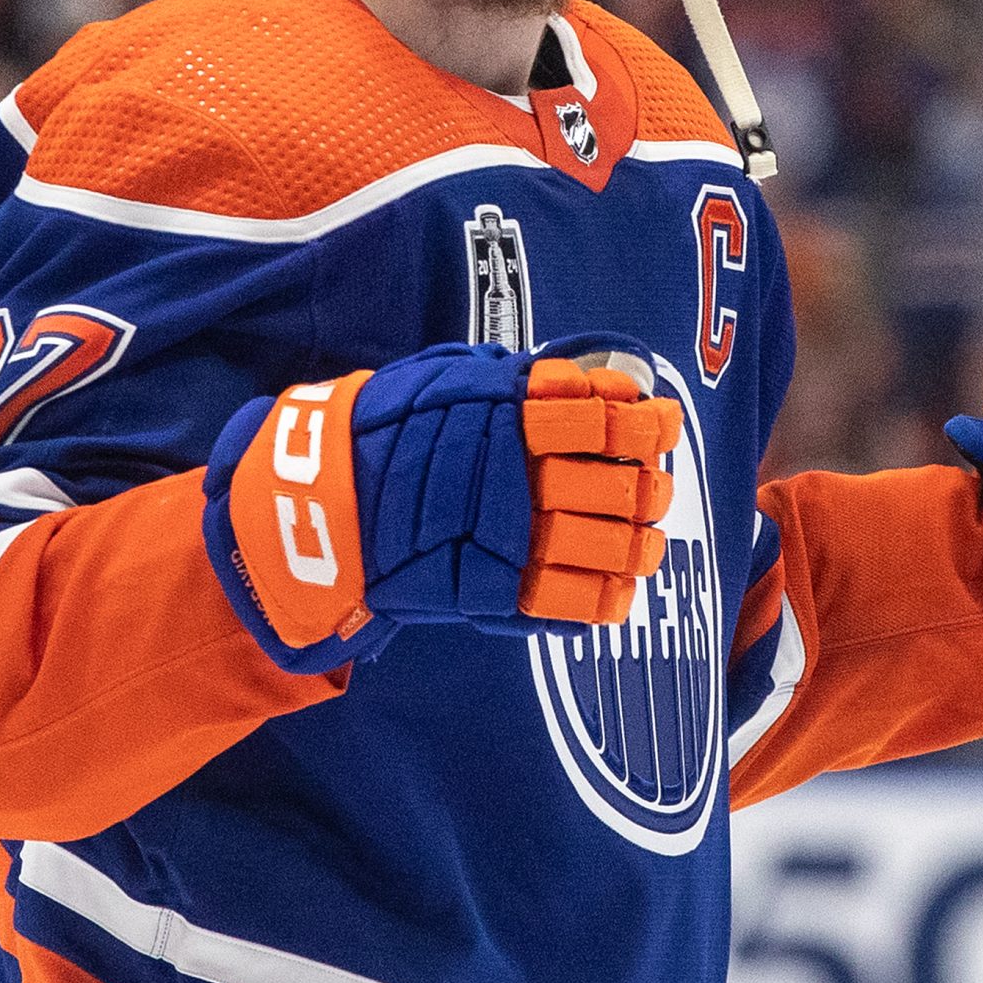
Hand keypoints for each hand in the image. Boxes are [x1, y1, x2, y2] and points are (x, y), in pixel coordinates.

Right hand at [205, 338, 681, 672]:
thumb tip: (580, 382)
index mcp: (505, 418)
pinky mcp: (494, 591)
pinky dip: (607, 597)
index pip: (597, 419)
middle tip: (655, 486)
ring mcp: (507, 537)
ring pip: (606, 544)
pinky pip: (571, 602)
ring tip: (647, 539)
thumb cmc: (386, 432)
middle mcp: (515, 477)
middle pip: (616, 485)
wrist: (322, 503)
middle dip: (647, 487)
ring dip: (640, 543)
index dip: (640, 424)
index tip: (660, 421)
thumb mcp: (448, 380)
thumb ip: (513, 380)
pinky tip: (621, 586)